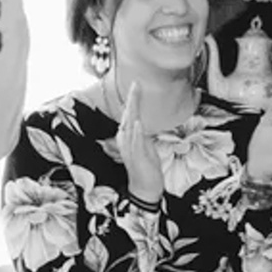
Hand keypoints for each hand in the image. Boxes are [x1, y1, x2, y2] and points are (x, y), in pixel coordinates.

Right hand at [116, 83, 164, 204]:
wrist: (144, 188)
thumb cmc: (145, 167)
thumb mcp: (145, 146)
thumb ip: (142, 134)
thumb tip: (140, 124)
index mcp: (128, 136)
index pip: (130, 114)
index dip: (133, 100)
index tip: (137, 85)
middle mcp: (126, 140)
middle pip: (128, 115)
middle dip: (132, 99)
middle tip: (136, 83)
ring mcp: (130, 148)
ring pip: (130, 125)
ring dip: (132, 110)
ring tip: (135, 94)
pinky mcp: (137, 156)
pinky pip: (136, 142)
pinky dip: (136, 132)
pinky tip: (137, 122)